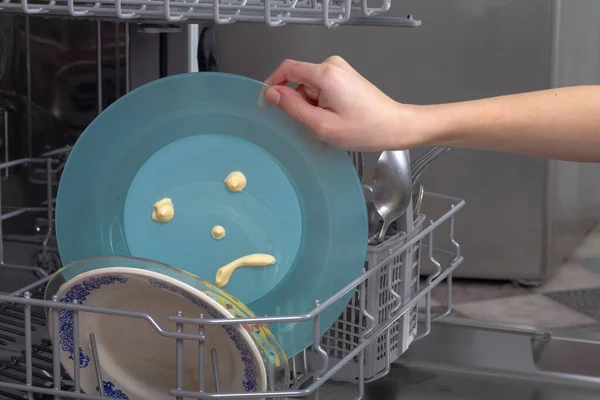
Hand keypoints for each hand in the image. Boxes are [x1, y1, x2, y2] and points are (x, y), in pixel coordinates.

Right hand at [264, 56, 422, 150]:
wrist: (395, 126)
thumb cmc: (365, 129)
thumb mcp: (322, 125)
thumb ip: (293, 108)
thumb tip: (272, 94)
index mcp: (325, 74)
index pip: (287, 69)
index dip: (272, 85)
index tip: (268, 104)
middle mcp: (332, 65)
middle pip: (299, 80)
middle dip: (299, 104)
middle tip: (314, 125)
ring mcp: (340, 70)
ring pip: (310, 87)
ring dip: (312, 107)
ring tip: (329, 124)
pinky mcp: (345, 78)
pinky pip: (321, 89)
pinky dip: (321, 105)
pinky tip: (335, 119)